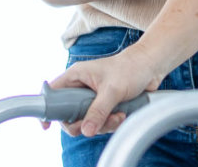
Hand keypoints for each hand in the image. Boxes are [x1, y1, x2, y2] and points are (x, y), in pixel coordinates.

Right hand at [48, 50, 162, 136]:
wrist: (150, 67)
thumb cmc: (130, 68)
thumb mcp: (112, 90)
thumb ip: (98, 111)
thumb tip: (86, 130)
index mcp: (76, 76)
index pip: (52, 93)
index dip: (47, 109)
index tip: (47, 125)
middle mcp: (80, 88)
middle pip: (69, 115)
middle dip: (85, 123)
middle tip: (98, 122)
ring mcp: (92, 98)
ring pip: (86, 122)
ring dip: (103, 124)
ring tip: (119, 115)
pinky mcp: (103, 106)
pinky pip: (100, 122)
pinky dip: (110, 123)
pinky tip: (122, 115)